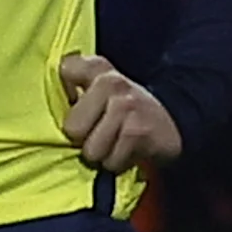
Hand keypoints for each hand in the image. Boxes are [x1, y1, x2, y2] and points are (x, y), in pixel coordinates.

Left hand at [59, 54, 181, 170]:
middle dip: (84, 138)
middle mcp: (112, 83)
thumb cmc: (126, 109)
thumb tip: (56, 91)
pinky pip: (111, 161)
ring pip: (92, 149)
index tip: (78, 104)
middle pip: (73, 128)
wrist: (174, 121)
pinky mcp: (138, 132)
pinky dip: (117, 163)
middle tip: (100, 132)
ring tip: (114, 143)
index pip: (66, 71)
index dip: (65, 96)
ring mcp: (126, 106)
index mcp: (99, 69)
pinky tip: (127, 151)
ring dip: (102, 155)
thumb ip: (74, 82)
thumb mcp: (101, 86)